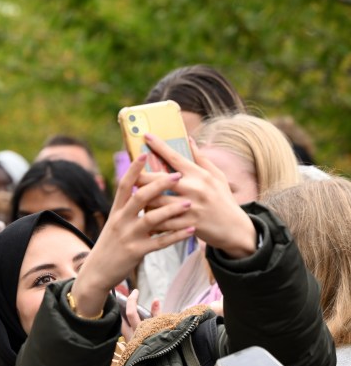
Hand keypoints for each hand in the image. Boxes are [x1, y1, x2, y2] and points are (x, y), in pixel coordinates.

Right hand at [73, 155, 194, 315]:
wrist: (96, 273)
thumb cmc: (110, 247)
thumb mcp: (115, 225)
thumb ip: (127, 210)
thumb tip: (142, 192)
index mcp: (116, 211)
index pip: (125, 185)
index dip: (135, 169)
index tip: (145, 153)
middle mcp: (120, 221)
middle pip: (140, 197)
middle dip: (159, 184)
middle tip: (177, 175)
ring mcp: (128, 237)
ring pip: (151, 219)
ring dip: (171, 210)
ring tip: (188, 203)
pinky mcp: (135, 252)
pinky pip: (159, 242)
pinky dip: (176, 236)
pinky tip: (190, 230)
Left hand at [138, 135, 256, 257]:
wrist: (234, 228)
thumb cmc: (223, 200)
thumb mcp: (217, 177)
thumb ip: (201, 159)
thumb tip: (190, 140)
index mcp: (200, 175)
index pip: (175, 157)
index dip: (159, 146)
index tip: (145, 136)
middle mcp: (194, 189)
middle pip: (160, 180)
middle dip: (143, 177)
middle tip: (131, 174)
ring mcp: (190, 208)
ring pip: (158, 202)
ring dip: (144, 200)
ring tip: (133, 197)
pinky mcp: (187, 225)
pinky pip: (163, 222)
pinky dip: (152, 220)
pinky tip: (143, 218)